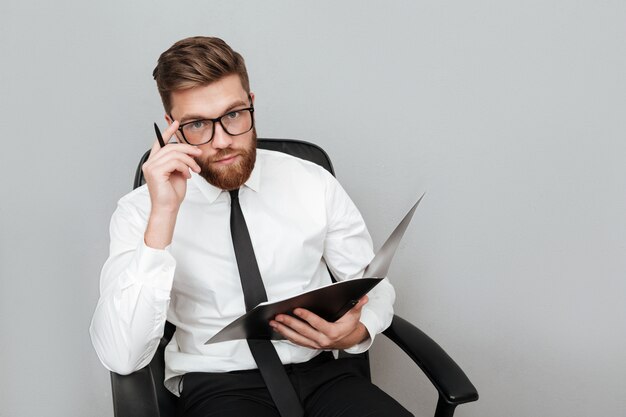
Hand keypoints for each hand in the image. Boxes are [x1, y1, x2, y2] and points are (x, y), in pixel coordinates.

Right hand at [142, 121, 201, 248]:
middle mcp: (150, 163)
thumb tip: (188, 151)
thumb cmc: (173, 194)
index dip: (168, 131)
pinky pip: (174, 162)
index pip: (160, 143)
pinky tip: (188, 175)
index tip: (177, 123)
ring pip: (174, 153)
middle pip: (170, 147)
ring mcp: (151, 167)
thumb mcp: (179, 173)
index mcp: (154, 162)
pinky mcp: (155, 172)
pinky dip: (184, 167)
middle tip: (198, 154)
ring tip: (195, 170)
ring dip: (189, 160)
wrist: (168, 208)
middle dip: (187, 148)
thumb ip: (179, 161)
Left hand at [269, 296, 369, 349]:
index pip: (317, 324)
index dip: (307, 317)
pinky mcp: (311, 345)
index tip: (297, 310)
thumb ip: (357, 305)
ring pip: (298, 338)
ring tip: (275, 322)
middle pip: (304, 332)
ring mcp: (316, 344)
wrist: (349, 340)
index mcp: (332, 332)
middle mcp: (323, 340)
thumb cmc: (349, 326)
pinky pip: (297, 341)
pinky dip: (287, 335)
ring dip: (285, 330)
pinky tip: (280, 329)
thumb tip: (363, 298)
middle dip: (290, 323)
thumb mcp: (355, 315)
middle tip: (280, 316)